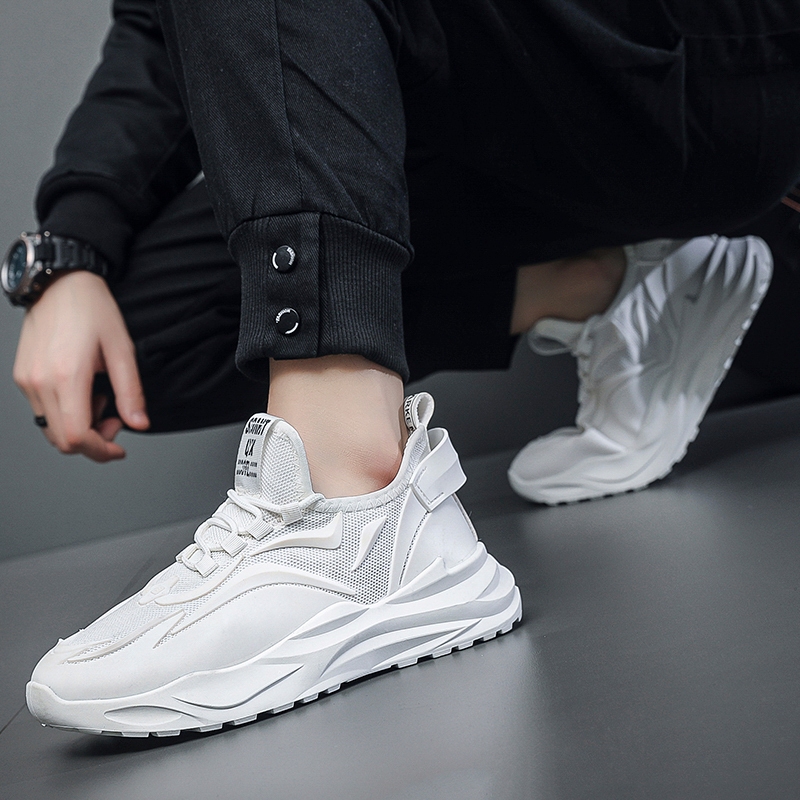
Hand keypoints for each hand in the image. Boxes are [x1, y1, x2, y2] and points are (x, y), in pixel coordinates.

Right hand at [13, 270, 149, 461]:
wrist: (60, 283)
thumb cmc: (92, 309)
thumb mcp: (122, 350)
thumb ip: (130, 392)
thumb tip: (139, 423)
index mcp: (66, 376)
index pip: (76, 436)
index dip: (100, 451)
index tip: (119, 448)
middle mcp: (39, 382)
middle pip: (62, 440)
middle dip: (93, 441)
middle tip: (115, 418)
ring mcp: (27, 380)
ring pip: (50, 429)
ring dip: (79, 428)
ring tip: (99, 399)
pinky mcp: (22, 376)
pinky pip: (42, 412)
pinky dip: (65, 414)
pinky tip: (82, 391)